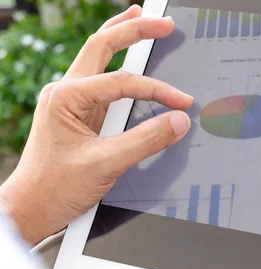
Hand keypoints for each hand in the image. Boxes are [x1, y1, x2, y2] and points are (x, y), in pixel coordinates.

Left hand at [0, 6, 192, 244]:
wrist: (31, 207)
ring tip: (142, 21)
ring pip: (97, 56)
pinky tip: (129, 58)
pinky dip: (119, 64)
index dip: (157, 90)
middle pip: (101, 46)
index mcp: (66, 97)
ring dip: (120, 36)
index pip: (122, 82)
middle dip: (132, 29)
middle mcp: (66, 92)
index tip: (181, 103)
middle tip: (161, 22)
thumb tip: (177, 123)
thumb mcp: (105, 164)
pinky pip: (102, 80)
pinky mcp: (78, 114)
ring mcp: (71, 101)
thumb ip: (146, 141)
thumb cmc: (55, 187)